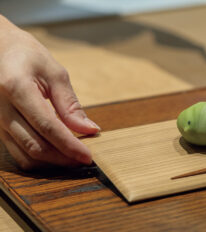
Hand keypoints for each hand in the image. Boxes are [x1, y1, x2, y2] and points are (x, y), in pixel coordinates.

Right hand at [0, 16, 99, 169]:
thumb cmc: (28, 56)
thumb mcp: (55, 73)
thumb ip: (70, 104)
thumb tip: (90, 129)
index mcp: (16, 88)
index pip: (47, 126)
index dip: (69, 145)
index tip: (88, 157)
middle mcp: (0, 108)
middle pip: (34, 145)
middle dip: (63, 158)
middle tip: (84, 160)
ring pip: (24, 154)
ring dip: (51, 162)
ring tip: (73, 158)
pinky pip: (16, 152)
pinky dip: (38, 158)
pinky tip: (56, 153)